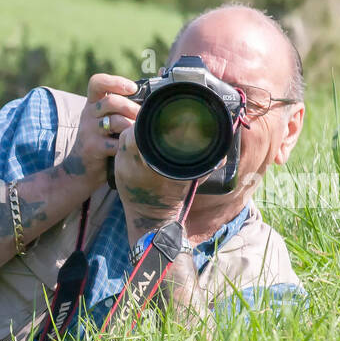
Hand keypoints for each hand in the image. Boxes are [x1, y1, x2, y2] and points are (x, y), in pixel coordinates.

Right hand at [62, 73, 140, 191]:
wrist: (81, 166)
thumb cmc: (101, 139)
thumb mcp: (104, 119)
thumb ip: (119, 108)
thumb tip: (150, 97)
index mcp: (92, 103)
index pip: (97, 82)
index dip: (115, 82)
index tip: (133, 88)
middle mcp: (88, 114)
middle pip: (111, 101)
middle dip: (131, 107)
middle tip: (142, 116)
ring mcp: (89, 131)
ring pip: (115, 121)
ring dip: (132, 126)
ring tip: (138, 132)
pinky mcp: (92, 147)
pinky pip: (115, 143)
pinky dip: (126, 144)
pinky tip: (131, 147)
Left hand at [113, 125, 193, 243]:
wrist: (151, 220)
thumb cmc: (172, 200)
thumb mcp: (189, 181)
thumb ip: (204, 166)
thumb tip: (222, 154)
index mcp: (142, 163)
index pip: (137, 131)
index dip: (148, 122)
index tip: (161, 121)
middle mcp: (126, 163)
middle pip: (128, 132)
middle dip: (141, 126)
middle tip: (155, 123)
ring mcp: (119, 167)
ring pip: (123, 140)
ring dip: (134, 133)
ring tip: (149, 131)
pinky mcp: (116, 170)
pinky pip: (121, 149)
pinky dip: (131, 143)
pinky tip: (142, 142)